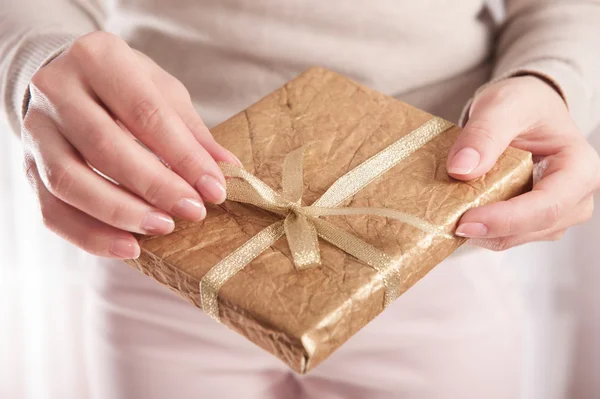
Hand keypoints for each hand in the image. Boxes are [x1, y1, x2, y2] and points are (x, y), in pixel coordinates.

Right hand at [22, 32, 240, 258]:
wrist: (64, 80)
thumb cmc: (124, 87)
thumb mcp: (163, 92)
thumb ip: (192, 131)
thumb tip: (229, 170)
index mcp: (98, 58)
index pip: (146, 113)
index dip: (184, 156)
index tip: (215, 190)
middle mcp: (57, 90)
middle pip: (105, 147)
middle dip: (155, 186)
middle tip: (193, 212)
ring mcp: (36, 131)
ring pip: (70, 181)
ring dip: (121, 213)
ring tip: (163, 228)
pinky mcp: (27, 168)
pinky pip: (52, 210)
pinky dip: (90, 236)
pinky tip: (129, 247)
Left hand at [447, 76, 599, 249]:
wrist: (527, 109)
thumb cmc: (523, 104)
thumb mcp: (502, 105)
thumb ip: (484, 134)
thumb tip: (461, 169)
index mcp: (579, 168)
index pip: (546, 206)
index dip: (505, 219)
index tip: (464, 222)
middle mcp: (574, 198)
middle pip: (530, 228)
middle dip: (487, 228)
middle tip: (444, 221)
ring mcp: (554, 215)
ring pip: (514, 237)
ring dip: (480, 230)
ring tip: (448, 212)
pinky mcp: (531, 222)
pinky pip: (503, 234)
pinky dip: (478, 228)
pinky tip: (457, 213)